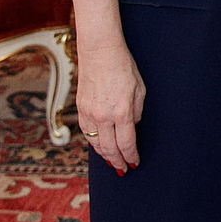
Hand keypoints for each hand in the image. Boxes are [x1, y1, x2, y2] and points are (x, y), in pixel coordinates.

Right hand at [74, 38, 145, 173]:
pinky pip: (87, 133)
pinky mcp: (81, 108)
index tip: (135, 163)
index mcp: (122, 112)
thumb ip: (136, 111)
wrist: (100, 51)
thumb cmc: (124, 67)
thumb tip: (131, 127)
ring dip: (105, 156)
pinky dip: (93, 143)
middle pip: (110, 149)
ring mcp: (89, 113)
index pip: (127, 144)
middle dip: (118, 162)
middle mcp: (104, 116)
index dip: (131, 156)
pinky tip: (99, 147)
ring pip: (96, 144)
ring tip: (112, 162)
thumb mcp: (139, 89)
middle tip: (123, 170)